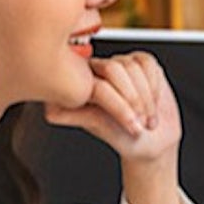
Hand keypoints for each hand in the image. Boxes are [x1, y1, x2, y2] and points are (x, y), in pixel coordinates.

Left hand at [44, 51, 181, 164]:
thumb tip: (49, 110)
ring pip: (134, 66)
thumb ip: (74, 114)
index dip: (118, 104)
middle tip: (139, 120)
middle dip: (133, 98)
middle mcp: (99, 70)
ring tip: (146, 117)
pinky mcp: (141, 62)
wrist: (152, 140)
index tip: (130, 125)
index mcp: (83, 84)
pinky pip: (148, 63)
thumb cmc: (122, 137)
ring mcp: (121, 65)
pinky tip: (153, 101)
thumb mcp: (97, 127)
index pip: (97, 83)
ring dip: (146, 96)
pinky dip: (154, 85)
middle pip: (114, 68)